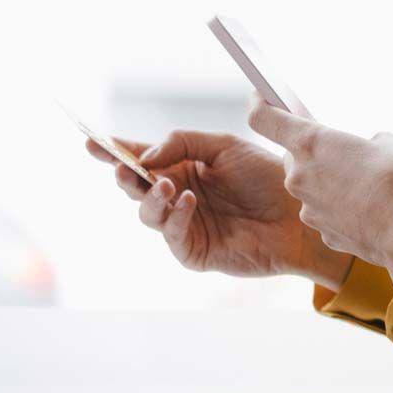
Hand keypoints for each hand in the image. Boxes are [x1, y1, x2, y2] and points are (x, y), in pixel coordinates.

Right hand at [84, 129, 352, 286]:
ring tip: (165, 183)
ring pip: (147, 212)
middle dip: (124, 175)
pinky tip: (187, 200)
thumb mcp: (225, 145)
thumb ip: (183, 142)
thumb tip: (146, 157)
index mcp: (183, 167)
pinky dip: (174, 216)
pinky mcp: (195, 250)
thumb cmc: (268, 177)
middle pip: (136, 186)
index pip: (142, 158)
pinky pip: (172, 234)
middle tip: (119, 165)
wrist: (300, 215)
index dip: (116, 152)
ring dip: (150, 197)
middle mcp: (179, 195)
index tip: (92, 143)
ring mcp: (185, 224)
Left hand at [244, 91, 392, 288]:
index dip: (260, 105)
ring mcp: (308, 208)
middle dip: (314, 154)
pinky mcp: (322, 233)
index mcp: (312, 143)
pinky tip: (368, 211)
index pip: (265, 119)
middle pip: (293, 157)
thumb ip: (368, 143)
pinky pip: (326, 214)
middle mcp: (300, 175)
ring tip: (366, 188)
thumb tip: (369, 150)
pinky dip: (341, 210)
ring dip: (330, 184)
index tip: (262, 97)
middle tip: (342, 155)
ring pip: (311, 188)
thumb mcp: (390, 145)